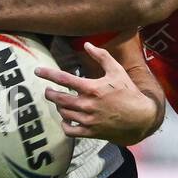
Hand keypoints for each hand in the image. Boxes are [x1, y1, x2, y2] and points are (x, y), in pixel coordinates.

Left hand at [35, 42, 161, 144]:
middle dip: (50, 93)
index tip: (37, 71)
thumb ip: (101, 56)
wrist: (141, 118)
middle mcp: (87, 104)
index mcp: (92, 88)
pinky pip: (69, 130)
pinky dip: (64, 125)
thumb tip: (87, 44)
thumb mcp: (117, 71)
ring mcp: (88, 120)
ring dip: (58, 106)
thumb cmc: (129, 92)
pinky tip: (66, 119)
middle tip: (48, 90)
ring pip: (63, 113)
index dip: (47, 74)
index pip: (63, 79)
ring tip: (60, 102)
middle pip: (58, 98)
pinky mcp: (91, 132)